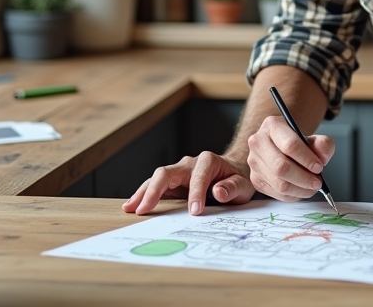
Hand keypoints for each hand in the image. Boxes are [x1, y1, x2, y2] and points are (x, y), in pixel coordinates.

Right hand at [123, 152, 253, 216]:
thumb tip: (218, 192)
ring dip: (142, 193)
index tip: (195, 211)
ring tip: (130, 208)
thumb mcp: (242, 184)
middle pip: (166, 172)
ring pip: (156, 179)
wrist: (234, 173)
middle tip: (144, 209)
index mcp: (207, 161)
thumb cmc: (238, 179)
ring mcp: (178, 172)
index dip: (196, 193)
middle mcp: (189, 164)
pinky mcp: (173, 183)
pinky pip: (156, 187)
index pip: (197, 176)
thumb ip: (231, 188)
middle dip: (154, 190)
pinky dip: (144, 195)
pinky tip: (132, 206)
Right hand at [246, 115, 335, 201]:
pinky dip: (294, 195)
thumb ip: (323, 145)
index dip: (307, 159)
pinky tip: (301, 189)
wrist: (280, 146)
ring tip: (312, 186)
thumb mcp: (312, 138)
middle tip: (318, 181)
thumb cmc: (296, 143)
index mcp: (272, 126)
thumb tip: (323, 158)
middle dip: (304, 178)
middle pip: (281, 167)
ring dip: (301, 189)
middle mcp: (258, 143)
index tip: (319, 166)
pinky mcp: (256, 180)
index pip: (290, 145)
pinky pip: (277, 194)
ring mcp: (254, 162)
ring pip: (280, 184)